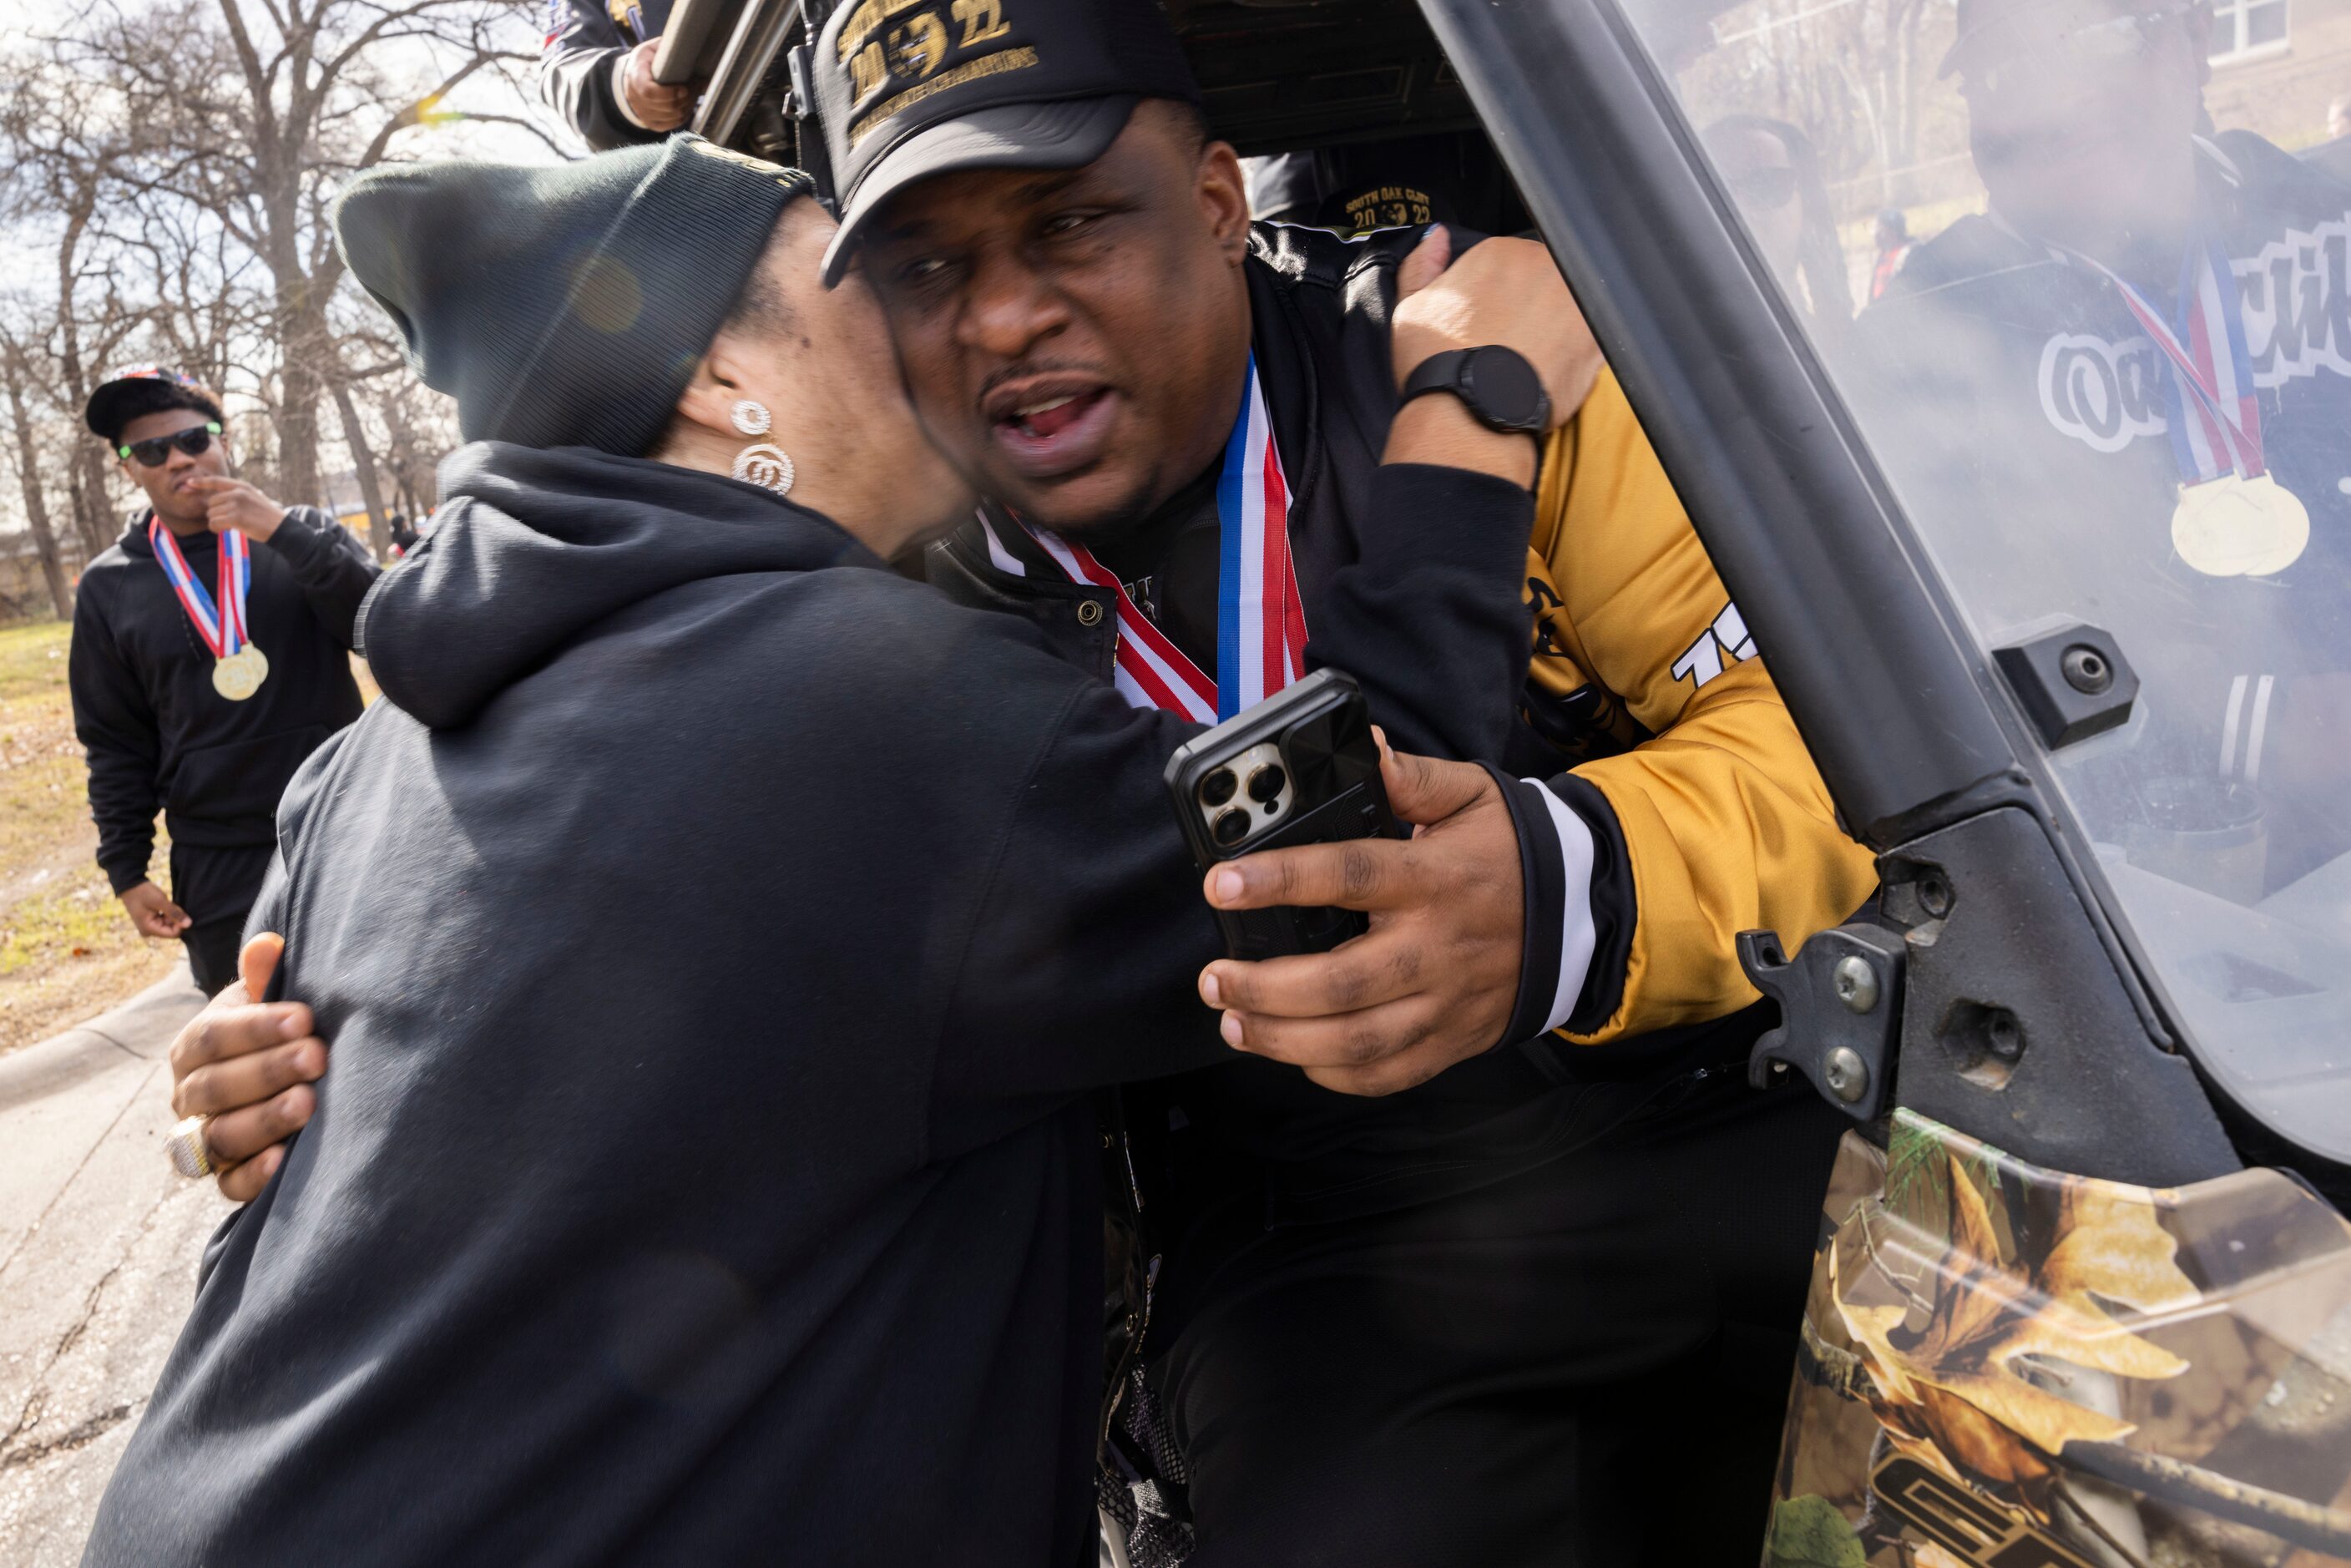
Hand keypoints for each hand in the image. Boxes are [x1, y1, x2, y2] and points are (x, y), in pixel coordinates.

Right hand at [121, 880, 190, 939]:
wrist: (130, 885)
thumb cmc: (143, 893)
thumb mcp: (160, 901)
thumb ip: (174, 913)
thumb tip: (189, 924)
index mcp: (149, 929)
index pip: (173, 934)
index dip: (180, 924)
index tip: (178, 910)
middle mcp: (148, 931)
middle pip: (171, 929)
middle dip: (175, 918)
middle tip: (171, 904)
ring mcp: (149, 927)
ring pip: (170, 924)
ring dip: (172, 914)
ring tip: (166, 903)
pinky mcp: (151, 921)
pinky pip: (165, 920)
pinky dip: (168, 913)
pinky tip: (164, 905)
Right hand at [168, 934, 326, 1201]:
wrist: (294, 1080)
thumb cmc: (284, 1032)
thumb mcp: (275, 1002)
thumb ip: (266, 978)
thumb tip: (268, 945)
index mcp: (194, 1047)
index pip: (211, 1036)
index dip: (256, 1027)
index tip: (305, 1017)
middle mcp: (189, 1096)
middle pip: (214, 1088)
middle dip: (267, 1071)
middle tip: (318, 1057)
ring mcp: (205, 1140)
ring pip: (220, 1136)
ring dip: (264, 1119)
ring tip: (309, 1103)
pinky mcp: (228, 1178)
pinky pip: (230, 1184)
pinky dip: (253, 1175)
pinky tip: (283, 1159)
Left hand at [187, 475, 285, 542]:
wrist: (281, 527)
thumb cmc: (266, 515)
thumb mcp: (253, 497)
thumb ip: (236, 494)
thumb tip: (214, 499)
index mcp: (242, 486)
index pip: (216, 481)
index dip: (200, 482)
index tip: (189, 483)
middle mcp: (238, 493)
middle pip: (211, 502)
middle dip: (215, 512)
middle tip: (228, 519)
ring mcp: (237, 504)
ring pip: (211, 513)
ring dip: (217, 522)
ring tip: (230, 525)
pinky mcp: (236, 518)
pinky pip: (214, 523)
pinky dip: (217, 528)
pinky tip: (226, 530)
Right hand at [619, 38, 694, 130]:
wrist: (633, 75)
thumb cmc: (647, 60)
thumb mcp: (654, 48)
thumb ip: (669, 50)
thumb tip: (692, 51)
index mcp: (635, 76)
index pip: (648, 92)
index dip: (670, 93)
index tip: (685, 88)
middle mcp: (635, 97)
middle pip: (666, 106)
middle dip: (687, 97)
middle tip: (698, 85)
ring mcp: (642, 113)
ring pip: (672, 117)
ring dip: (689, 106)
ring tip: (695, 92)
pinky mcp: (651, 123)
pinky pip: (671, 124)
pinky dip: (684, 116)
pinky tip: (689, 104)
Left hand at [1196, 733, 1523, 1095]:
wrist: (1581, 918)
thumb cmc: (1510, 854)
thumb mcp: (1472, 797)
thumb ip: (1411, 778)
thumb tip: (1364, 748)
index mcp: (1433, 878)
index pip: (1349, 876)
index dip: (1280, 882)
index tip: (1222, 885)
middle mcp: (1436, 948)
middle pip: (1340, 982)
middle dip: (1264, 987)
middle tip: (1214, 976)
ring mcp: (1444, 1004)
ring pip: (1355, 1041)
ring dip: (1283, 1040)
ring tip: (1234, 1021)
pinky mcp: (1450, 1042)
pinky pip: (1385, 1075)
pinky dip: (1332, 1075)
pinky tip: (1294, 1055)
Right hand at [1392, 230, 1602, 430]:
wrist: (1470, 417)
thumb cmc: (1438, 367)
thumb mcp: (1410, 309)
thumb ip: (1422, 265)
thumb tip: (1439, 237)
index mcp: (1499, 253)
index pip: (1507, 262)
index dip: (1498, 295)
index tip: (1490, 320)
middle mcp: (1542, 265)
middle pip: (1542, 278)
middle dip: (1530, 304)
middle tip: (1508, 342)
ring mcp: (1575, 299)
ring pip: (1569, 304)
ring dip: (1555, 325)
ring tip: (1529, 360)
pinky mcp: (1596, 336)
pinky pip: (1590, 336)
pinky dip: (1575, 351)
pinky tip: (1549, 371)